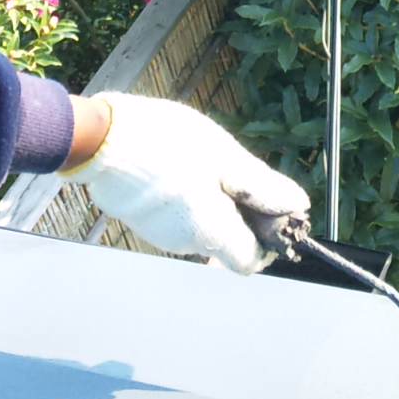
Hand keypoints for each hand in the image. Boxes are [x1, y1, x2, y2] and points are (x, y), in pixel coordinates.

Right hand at [61, 92, 309, 272]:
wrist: (102, 137)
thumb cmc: (166, 144)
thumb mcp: (225, 158)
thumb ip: (262, 187)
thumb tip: (297, 206)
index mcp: (209, 233)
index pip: (250, 262)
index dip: (267, 238)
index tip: (268, 207)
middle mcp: (183, 244)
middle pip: (226, 243)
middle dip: (240, 214)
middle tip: (235, 173)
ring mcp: (157, 234)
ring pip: (201, 227)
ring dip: (212, 202)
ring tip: (202, 163)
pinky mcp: (140, 219)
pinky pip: (177, 216)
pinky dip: (187, 198)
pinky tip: (179, 166)